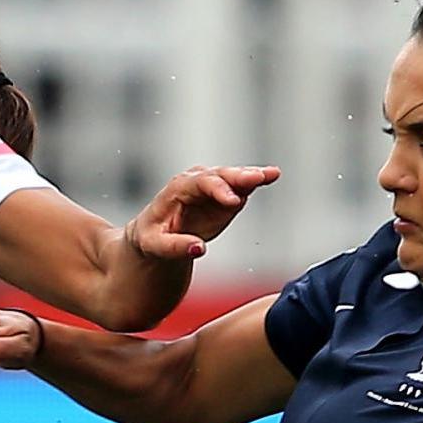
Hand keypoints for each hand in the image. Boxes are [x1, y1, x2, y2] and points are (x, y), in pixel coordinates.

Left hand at [127, 164, 280, 258]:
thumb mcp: (154, 245)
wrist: (157, 234)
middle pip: (220, 175)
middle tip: (259, 177)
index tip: (233, 201)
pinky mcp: (224, 196)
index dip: (217, 190)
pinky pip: (241, 187)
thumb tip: (198, 249)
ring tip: (271, 174)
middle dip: (239, 176)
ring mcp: (212, 187)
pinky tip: (270, 176)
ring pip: (234, 177)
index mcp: (177, 189)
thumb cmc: (152, 237)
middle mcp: (196, 181)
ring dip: (252, 175)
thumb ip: (175, 247)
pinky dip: (255, 182)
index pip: (200, 184)